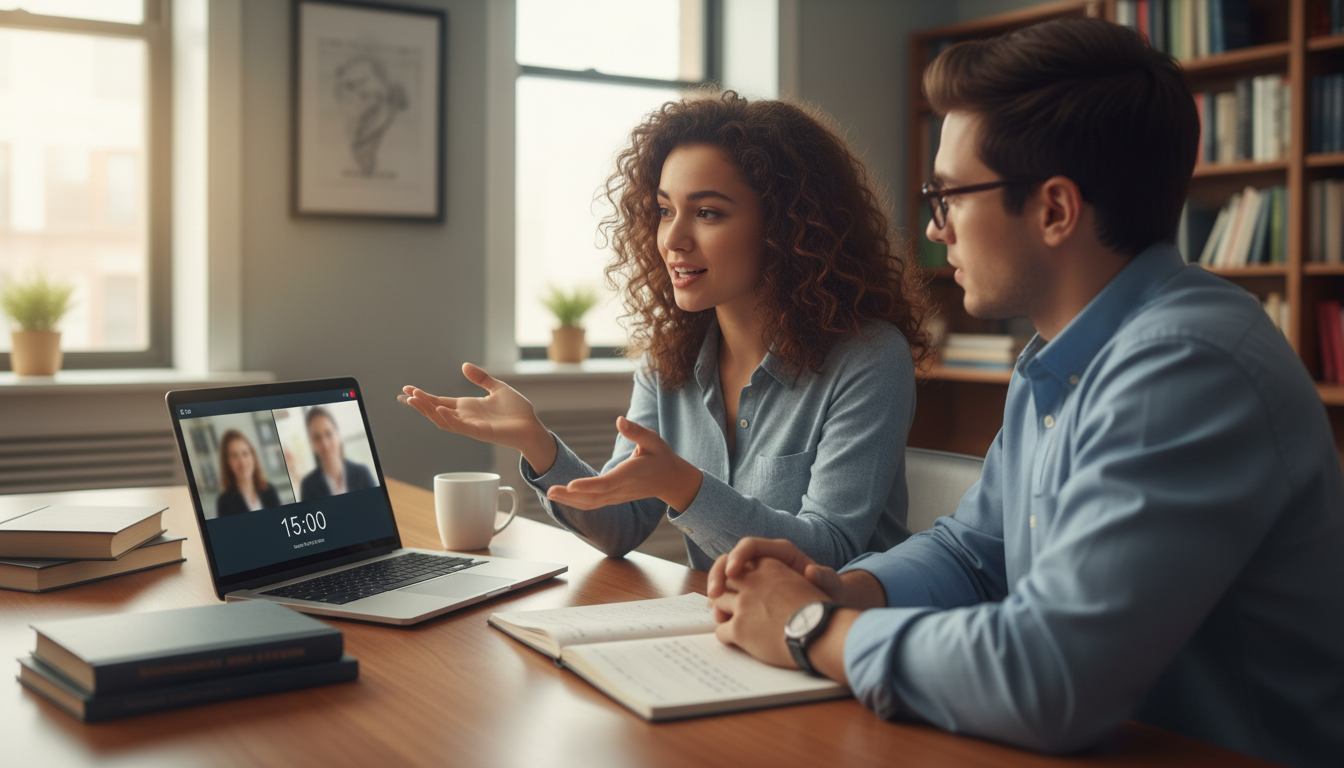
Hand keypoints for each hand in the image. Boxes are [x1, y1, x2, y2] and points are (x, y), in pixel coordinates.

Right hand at [399, 363, 555, 470]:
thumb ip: (481, 378)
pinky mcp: (480, 432)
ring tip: (415, 400)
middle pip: (436, 411)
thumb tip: (464, 366)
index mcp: (467, 407)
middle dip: (420, 404)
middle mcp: (465, 417)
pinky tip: (438, 409)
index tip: (408, 389)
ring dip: (428, 411)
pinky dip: (448, 418)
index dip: (424, 396)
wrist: (531, 426)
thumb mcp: (497, 388)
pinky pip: (460, 426)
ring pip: (443, 420)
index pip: (439, 401)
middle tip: (405, 394)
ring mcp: (471, 426)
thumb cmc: (516, 410)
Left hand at [545, 416, 702, 511]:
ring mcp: (617, 497)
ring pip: (591, 504)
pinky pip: (593, 504)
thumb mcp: (653, 440)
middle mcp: (622, 489)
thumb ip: (636, 432)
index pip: (606, 484)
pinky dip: (576, 503)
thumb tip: (619, 420)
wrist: (670, 481)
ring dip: (569, 501)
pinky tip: (561, 497)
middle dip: (570, 496)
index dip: (588, 486)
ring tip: (549, 494)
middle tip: (549, 490)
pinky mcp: (613, 499)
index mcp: (630, 474)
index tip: (570, 485)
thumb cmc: (661, 457)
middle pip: (593, 498)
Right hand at [707, 538, 844, 619]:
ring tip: (714, 610)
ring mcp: (754, 578)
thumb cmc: (828, 594)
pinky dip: (722, 604)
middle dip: (719, 574)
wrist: (826, 611)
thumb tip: (813, 571)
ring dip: (716, 592)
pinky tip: (720, 618)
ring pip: (725, 578)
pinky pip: (730, 595)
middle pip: (731, 559)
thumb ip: (824, 577)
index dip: (738, 556)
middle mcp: (763, 562)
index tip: (733, 573)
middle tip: (715, 594)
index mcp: (779, 553)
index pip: (751, 546)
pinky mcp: (750, 594)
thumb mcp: (830, 585)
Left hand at [710, 557, 830, 668]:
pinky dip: (725, 636)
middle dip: (720, 592)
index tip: (730, 580)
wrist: (822, 633)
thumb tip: (787, 578)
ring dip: (720, 614)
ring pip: (718, 605)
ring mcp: (743, 605)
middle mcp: (752, 582)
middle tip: (719, 604)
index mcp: (769, 565)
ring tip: (726, 622)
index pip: (741, 562)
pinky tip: (734, 641)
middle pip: (724, 582)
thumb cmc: (819, 611)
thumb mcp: (802, 582)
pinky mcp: (739, 628)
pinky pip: (721, 630)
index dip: (732, 572)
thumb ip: (781, 579)